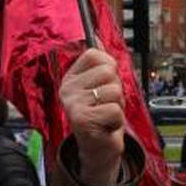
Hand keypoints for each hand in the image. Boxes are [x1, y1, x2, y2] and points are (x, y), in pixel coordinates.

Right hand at [59, 48, 125, 185]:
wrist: (98, 149)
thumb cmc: (102, 116)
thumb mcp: (100, 86)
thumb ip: (99, 63)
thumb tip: (96, 36)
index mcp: (71, 77)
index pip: (95, 54)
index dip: (109, 67)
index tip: (105, 83)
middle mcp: (67, 89)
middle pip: (108, 71)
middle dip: (117, 89)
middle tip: (107, 104)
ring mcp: (73, 104)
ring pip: (114, 91)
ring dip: (118, 105)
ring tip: (107, 115)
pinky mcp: (82, 120)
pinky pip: (115, 110)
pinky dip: (117, 119)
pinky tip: (106, 126)